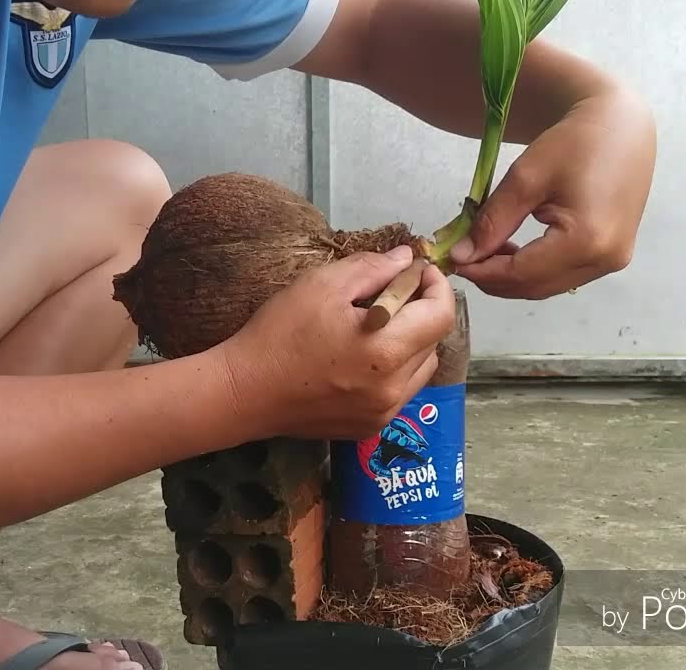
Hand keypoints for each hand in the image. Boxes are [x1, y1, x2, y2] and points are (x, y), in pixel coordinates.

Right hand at [220, 246, 455, 440]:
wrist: (244, 392)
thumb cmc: (280, 333)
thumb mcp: (323, 285)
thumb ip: (373, 268)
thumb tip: (408, 259)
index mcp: (386, 350)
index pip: (441, 315)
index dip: (436, 286)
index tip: (417, 271)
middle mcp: (394, 388)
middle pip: (434, 340)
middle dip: (421, 310)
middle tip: (390, 291)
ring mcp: (383, 412)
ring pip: (421, 368)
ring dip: (412, 341)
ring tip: (378, 326)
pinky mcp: (370, 427)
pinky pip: (401, 391)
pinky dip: (396, 368)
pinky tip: (364, 356)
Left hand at [449, 89, 655, 299]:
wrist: (621, 127)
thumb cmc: (575, 143)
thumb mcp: (526, 178)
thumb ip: (493, 221)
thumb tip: (462, 255)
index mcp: (586, 241)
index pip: (521, 273)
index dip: (482, 272)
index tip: (452, 260)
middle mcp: (605, 260)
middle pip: (534, 287)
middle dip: (494, 278)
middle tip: (463, 257)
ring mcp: (612, 262)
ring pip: (548, 286)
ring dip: (512, 276)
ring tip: (484, 250)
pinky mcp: (612, 257)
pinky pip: (563, 275)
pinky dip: (533, 269)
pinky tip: (513, 250)